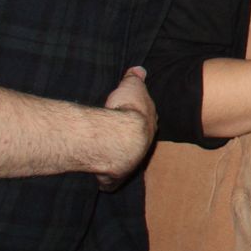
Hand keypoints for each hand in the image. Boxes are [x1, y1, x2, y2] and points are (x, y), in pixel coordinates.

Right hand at [98, 67, 156, 190]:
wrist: (120, 137)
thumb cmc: (126, 109)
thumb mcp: (131, 87)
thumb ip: (135, 78)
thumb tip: (140, 70)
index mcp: (149, 123)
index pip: (146, 121)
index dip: (138, 119)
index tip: (130, 120)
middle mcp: (144, 144)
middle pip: (138, 142)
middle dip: (130, 140)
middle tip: (117, 138)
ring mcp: (131, 162)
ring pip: (126, 161)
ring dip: (118, 160)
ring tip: (107, 157)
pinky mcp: (116, 177)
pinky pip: (111, 181)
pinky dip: (106, 181)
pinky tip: (102, 181)